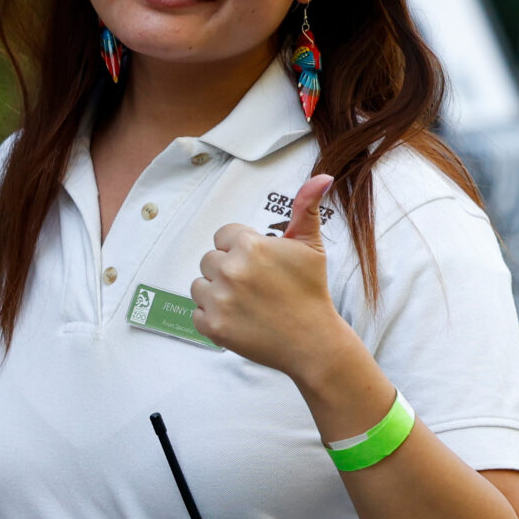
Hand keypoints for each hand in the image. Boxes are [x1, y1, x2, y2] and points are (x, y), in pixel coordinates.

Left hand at [189, 172, 349, 382]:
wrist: (313, 342)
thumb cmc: (311, 291)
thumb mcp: (311, 246)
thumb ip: (306, 208)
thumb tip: (322, 177)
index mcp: (250, 246)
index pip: (223, 236)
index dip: (240, 250)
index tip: (259, 265)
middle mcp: (230, 270)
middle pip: (209, 260)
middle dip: (228, 271)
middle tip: (255, 287)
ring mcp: (219, 300)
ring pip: (199, 285)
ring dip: (216, 293)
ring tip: (246, 303)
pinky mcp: (212, 326)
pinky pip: (196, 313)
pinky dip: (212, 318)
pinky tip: (238, 319)